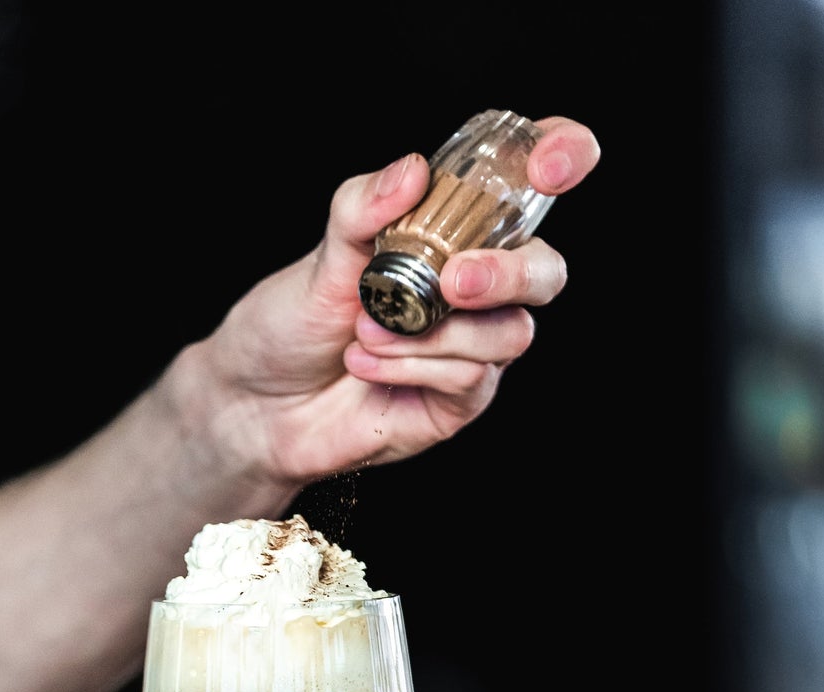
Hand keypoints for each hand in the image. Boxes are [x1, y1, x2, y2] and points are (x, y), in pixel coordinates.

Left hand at [197, 117, 599, 485]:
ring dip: (435, 335)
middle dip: (509, 274)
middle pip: (545, 271)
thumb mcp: (322, 255)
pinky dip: (414, 367)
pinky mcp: (458, 402)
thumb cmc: (294, 324)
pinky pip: (469, 379)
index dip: (564, 157)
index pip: (529, 187)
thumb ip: (364, 207)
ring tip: (367, 333)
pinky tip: (367, 363)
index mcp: (454, 235)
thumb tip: (413, 170)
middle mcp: (475, 290)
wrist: (260, 402)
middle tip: (452, 282)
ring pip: (509, 334)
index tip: (552, 163)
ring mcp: (472, 348)